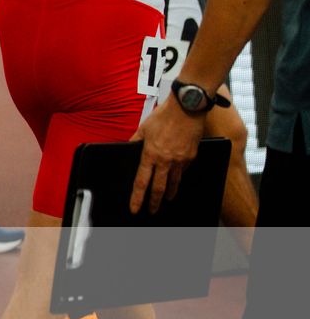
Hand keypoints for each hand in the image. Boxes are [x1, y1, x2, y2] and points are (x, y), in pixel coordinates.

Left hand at [130, 94, 206, 213]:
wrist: (187, 107)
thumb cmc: (164, 115)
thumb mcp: (144, 127)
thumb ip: (135, 141)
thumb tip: (127, 148)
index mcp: (150, 154)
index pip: (141, 182)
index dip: (137, 198)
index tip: (135, 208)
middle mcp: (165, 160)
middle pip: (159, 188)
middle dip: (154, 202)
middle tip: (152, 211)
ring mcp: (180, 160)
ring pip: (174, 183)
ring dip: (170, 193)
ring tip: (167, 199)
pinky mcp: (191, 157)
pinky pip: (184, 171)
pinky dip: (180, 176)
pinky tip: (178, 178)